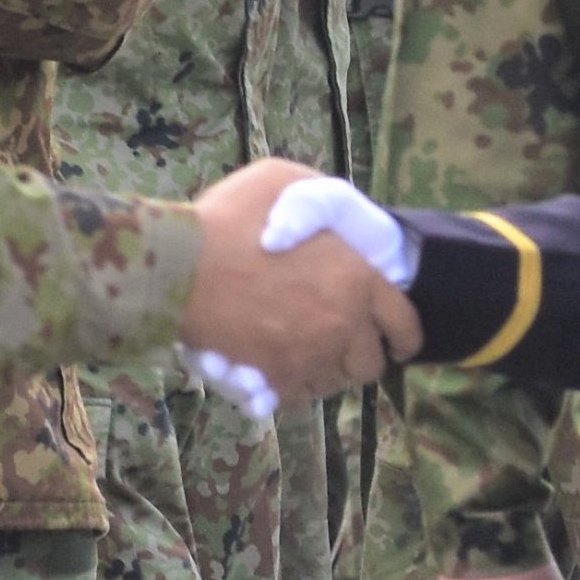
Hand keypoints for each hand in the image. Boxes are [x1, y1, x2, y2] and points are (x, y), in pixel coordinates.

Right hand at [183, 157, 421, 403]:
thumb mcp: (283, 181)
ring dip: (325, 371)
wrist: (176, 267)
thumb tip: (331, 223)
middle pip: (370, 364)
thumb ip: (320, 201)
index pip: (403, 323)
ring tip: (304, 355)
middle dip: (360, 355)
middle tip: (341, 345)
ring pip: (333, 384)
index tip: (396, 342)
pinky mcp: (274, 382)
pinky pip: (297, 399)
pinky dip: (292, 388)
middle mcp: (343, 326)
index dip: (402, 335)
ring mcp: (310, 358)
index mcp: (359, 280)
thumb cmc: (229, 218)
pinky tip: (277, 371)